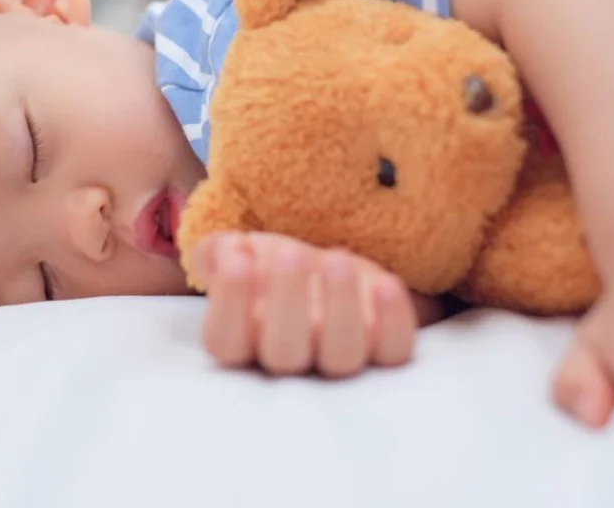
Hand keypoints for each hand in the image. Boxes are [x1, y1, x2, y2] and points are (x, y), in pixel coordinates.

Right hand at [188, 232, 426, 377]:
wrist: (326, 272)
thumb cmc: (273, 266)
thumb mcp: (239, 253)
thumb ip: (219, 253)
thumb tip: (226, 254)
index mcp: (242, 340)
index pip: (225, 341)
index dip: (229, 304)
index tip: (237, 260)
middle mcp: (290, 360)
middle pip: (283, 353)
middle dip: (286, 301)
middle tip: (290, 255)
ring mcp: (339, 358)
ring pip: (341, 356)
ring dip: (340, 308)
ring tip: (335, 259)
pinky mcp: (385, 348)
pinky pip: (395, 351)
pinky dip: (393, 321)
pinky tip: (383, 284)